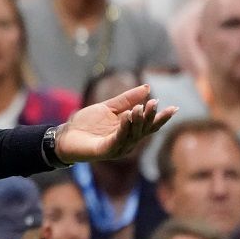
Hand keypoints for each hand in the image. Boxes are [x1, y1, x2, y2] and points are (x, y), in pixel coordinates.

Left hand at [54, 85, 176, 162]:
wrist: (65, 135)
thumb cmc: (86, 123)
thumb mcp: (108, 107)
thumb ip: (127, 99)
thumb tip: (147, 88)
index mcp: (129, 131)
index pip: (149, 125)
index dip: (161, 118)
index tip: (174, 108)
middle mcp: (127, 141)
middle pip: (144, 129)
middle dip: (149, 116)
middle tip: (154, 102)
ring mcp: (117, 147)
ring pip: (133, 134)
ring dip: (138, 120)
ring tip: (140, 107)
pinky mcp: (106, 150)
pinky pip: (118, 139)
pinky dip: (124, 128)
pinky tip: (127, 116)